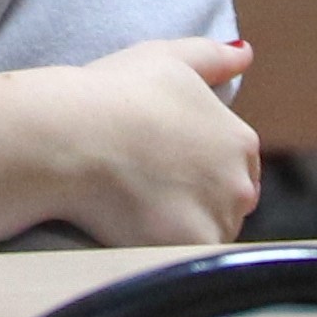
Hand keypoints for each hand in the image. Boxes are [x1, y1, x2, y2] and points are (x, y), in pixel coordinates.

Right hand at [0, 36, 259, 249]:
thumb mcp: (167, 58)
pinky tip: (138, 236)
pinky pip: (188, 263)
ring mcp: (218, 218)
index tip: (164, 169)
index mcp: (239, 139)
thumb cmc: (112, 92)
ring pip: (209, 237)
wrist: (71, 135)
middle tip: (148, 193)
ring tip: (139, 214)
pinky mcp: (190, 248)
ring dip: (183, 232)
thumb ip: (213, 57)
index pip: (237, 167)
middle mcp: (240, 180)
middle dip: (198, 203)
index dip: (200, 170)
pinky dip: (168, 254)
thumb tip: (246, 53)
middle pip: (228, 206)